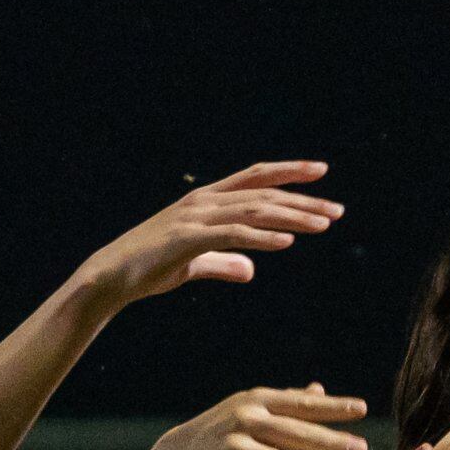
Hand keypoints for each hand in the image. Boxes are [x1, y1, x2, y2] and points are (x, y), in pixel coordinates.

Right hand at [72, 161, 342, 309]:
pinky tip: (288, 242)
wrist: (111, 277)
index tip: (322, 172)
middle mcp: (204, 201)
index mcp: (207, 201)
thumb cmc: (149, 269)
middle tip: (338, 209)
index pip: (255, 179)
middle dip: (303, 200)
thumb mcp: (195, 265)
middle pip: (263, 193)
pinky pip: (232, 235)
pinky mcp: (186, 239)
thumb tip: (251, 270)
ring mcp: (195, 218)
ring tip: (323, 224)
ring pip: (253, 211)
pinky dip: (262, 237)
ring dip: (291, 216)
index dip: (289, 172)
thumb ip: (224, 262)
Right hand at [143, 384, 370, 449]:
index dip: (332, 407)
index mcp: (259, 400)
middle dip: (328, 441)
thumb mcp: (252, 409)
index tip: (362, 409)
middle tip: (360, 449)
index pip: (302, 403)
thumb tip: (319, 390)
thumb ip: (286, 403)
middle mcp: (246, 418)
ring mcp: (230, 443)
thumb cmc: (226, 430)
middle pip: (293, 431)